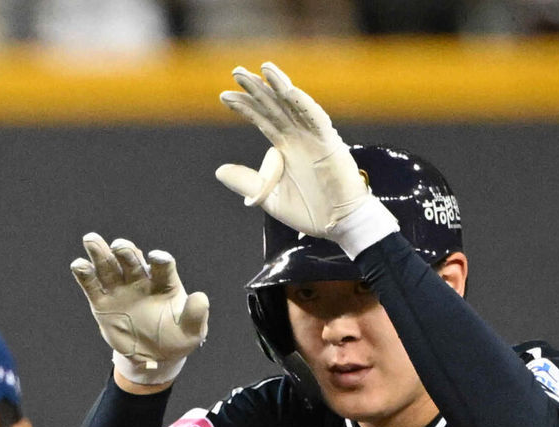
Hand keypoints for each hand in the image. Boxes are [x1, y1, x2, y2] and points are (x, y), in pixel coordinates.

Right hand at [70, 234, 208, 386]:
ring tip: (91, 240)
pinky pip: (91, 285)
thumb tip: (200, 297)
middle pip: (131, 259)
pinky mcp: (102, 302)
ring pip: (108, 265)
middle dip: (125, 251)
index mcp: (164, 282)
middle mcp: (140, 280)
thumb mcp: (192, 332)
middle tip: (119, 246)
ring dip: (99, 252)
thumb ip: (195, 315)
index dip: (159, 260)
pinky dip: (84, 273)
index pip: (162, 266)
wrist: (154, 357)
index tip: (156, 258)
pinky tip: (79, 265)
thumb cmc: (176, 339)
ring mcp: (120, 289)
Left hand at [216, 62, 368, 237]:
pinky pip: (316, 118)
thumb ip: (247, 183)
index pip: (262, 119)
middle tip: (236, 72)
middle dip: (256, 89)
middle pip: (274, 106)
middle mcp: (298, 137)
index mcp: (285, 147)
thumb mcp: (270, 198)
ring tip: (264, 68)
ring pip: (294, 105)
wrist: (339, 225)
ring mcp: (314, 137)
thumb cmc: (310, 212)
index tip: (223, 96)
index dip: (244, 107)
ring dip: (279, 86)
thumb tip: (218, 171)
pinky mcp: (330, 143)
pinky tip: (288, 89)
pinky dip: (303, 103)